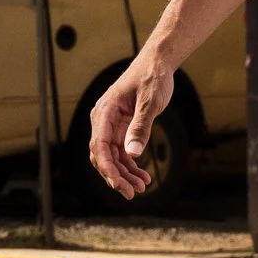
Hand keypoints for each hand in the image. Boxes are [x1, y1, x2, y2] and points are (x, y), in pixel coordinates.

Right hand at [89, 55, 174, 199]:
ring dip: (125, 173)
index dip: (108, 169)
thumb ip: (141, 127)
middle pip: (103, 156)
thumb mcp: (150, 103)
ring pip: (113, 156)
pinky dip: (130, 164)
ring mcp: (110, 124)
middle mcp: (102, 120)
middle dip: (116, 176)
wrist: (157, 64)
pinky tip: (143, 175)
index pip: (100, 147)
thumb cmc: (152, 78)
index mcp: (104, 113)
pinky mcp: (120, 127)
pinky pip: (121, 150)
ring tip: (142, 186)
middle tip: (133, 193)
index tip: (120, 185)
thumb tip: (132, 153)